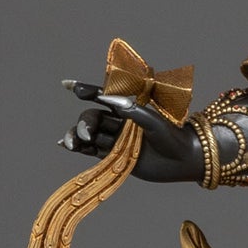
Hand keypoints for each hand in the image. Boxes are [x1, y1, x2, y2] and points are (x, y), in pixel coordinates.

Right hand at [61, 84, 201, 182]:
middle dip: (85, 123)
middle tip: (89, 135)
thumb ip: (132, 111)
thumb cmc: (173, 136)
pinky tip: (65, 145)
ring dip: (77, 136)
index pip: (104, 96)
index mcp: (129, 108)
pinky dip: (79, 148)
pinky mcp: (115, 157)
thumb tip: (109, 98)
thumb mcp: (154, 121)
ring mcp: (117, 140)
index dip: (86, 90)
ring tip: (72, 143)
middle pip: (93, 118)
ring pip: (90, 134)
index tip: (68, 86)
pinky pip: (92, 151)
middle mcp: (120, 123)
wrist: (182, 161)